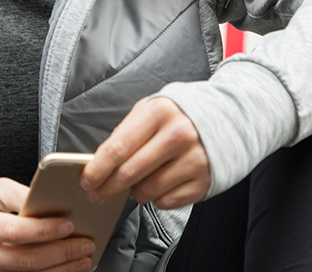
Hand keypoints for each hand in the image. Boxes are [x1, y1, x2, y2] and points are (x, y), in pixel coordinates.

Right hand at [0, 178, 93, 271]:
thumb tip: (50, 205)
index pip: (14, 232)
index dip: (44, 230)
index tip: (69, 225)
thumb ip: (21, 195)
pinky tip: (65, 271)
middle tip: (85, 244)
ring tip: (83, 260)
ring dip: (60, 271)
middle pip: (24, 260)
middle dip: (61, 254)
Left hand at [80, 97, 210, 209]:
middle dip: (107, 186)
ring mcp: (193, 160)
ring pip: (147, 191)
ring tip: (137, 180)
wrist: (225, 119)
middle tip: (97, 192)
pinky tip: (161, 182)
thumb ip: (126, 131)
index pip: (119, 147)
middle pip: (130, 172)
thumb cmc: (178, 115)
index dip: (98, 168)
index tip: (87, 180)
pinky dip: (157, 197)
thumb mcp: (150, 110)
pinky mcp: (204, 182)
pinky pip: (166, 202)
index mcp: (158, 113)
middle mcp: (177, 136)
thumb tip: (100, 160)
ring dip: (135, 192)